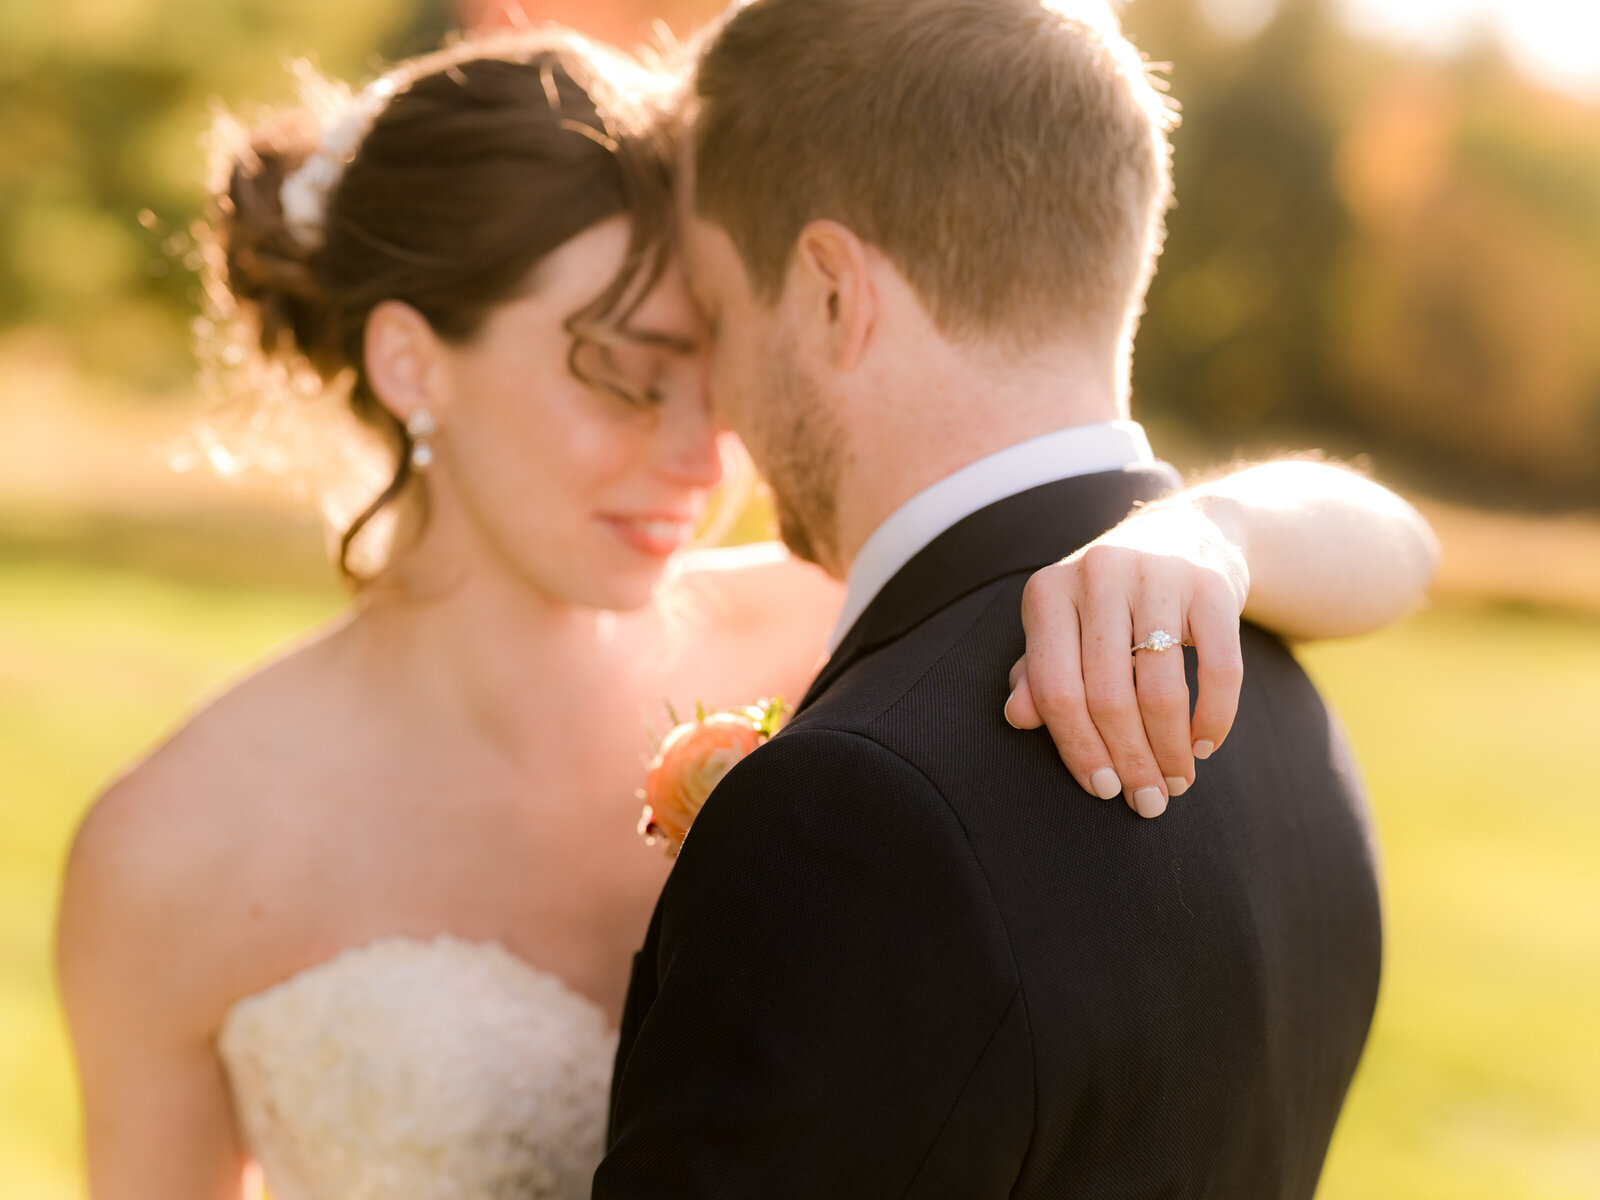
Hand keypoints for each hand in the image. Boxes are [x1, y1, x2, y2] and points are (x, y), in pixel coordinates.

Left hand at [1005, 497, 1249, 817]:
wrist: (1187, 533)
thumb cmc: (1108, 602)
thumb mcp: (1064, 627)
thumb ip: (1038, 673)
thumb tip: (1018, 718)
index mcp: (1048, 592)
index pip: (1055, 690)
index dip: (1077, 748)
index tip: (1100, 789)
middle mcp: (1097, 575)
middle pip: (1108, 697)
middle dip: (1130, 761)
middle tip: (1148, 801)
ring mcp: (1157, 575)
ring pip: (1160, 691)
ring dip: (1171, 751)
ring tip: (1177, 781)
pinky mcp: (1211, 585)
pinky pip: (1218, 669)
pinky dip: (1214, 718)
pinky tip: (1204, 744)